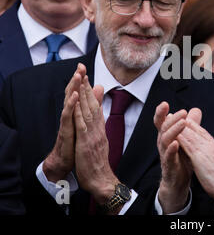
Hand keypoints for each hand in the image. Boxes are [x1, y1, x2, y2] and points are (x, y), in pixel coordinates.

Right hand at [43, 63, 85, 181]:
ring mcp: (66, 122)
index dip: (80, 80)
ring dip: (72, 88)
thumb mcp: (83, 122)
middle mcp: (69, 114)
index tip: (83, 66)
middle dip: (75, 80)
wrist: (65, 160)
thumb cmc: (74, 140)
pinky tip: (73, 97)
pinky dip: (70, 106)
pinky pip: (67, 117)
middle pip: (71, 93)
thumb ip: (90, 106)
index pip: (77, 92)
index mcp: (75, 112)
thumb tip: (96, 92)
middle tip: (79, 66)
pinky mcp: (65, 131)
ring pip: (68, 102)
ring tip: (77, 76)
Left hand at [73, 75, 118, 205]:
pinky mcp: (86, 142)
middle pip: (92, 104)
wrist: (101, 179)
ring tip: (80, 78)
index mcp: (99, 129)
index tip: (87, 77)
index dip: (90, 91)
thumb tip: (99, 115)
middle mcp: (97, 129)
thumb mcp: (99, 142)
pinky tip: (75, 101)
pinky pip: (82, 124)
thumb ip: (98, 128)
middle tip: (83, 70)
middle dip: (86, 86)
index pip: (95, 106)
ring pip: (88, 110)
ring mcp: (93, 134)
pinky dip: (79, 111)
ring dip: (83, 94)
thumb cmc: (98, 163)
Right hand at [154, 102, 196, 213]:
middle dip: (171, 118)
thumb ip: (190, 125)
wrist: (179, 182)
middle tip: (182, 112)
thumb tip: (195, 109)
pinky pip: (168, 157)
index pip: (161, 122)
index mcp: (166, 136)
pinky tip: (176, 143)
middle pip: (163, 128)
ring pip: (164, 140)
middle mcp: (163, 143)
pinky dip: (171, 149)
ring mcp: (165, 155)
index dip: (161, 113)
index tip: (164, 103)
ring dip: (173, 130)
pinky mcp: (169, 166)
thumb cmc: (181, 159)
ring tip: (182, 123)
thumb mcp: (186, 139)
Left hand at [178, 117, 213, 199]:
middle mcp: (213, 146)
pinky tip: (173, 134)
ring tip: (173, 120)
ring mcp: (207, 150)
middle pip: (198, 131)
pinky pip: (188, 145)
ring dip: (181, 127)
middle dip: (187, 123)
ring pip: (192, 135)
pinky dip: (181, 138)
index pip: (205, 134)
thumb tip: (213, 156)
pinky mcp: (200, 158)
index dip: (196, 127)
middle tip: (178, 115)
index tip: (188, 121)